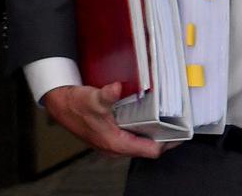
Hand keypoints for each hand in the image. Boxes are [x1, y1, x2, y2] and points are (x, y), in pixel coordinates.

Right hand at [42, 82, 174, 157]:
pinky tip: (150, 119)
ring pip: (141, 144)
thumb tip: (116, 89)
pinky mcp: (110, 138)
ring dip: (155, 135)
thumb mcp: (93, 98)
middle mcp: (115, 148)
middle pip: (149, 149)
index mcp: (115, 143)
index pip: (151, 151)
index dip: (168, 143)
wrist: (60, 105)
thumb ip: (107, 95)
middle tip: (179, 124)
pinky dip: (144, 131)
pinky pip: (134, 139)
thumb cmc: (76, 105)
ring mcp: (113, 145)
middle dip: (165, 138)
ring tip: (168, 121)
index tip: (181, 132)